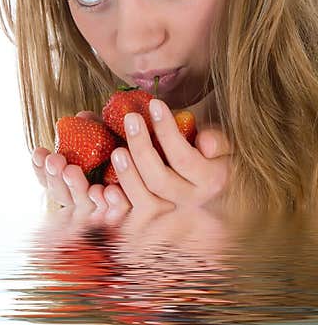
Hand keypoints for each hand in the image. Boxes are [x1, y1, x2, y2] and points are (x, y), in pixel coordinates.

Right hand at [31, 111, 128, 221]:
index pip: (50, 181)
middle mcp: (86, 205)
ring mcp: (105, 216)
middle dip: (55, 178)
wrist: (167, 178)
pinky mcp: (132, 221)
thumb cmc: (135, 158)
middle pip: (63, 196)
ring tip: (71, 170)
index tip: (38, 152)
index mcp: (76, 188)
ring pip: (85, 207)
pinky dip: (112, 204)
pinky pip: (119, 216)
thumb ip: (96, 132)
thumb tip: (82, 116)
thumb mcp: (112, 143)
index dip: (40, 170)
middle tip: (55, 161)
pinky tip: (109, 191)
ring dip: (76, 188)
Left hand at [108, 97, 231, 209]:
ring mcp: (170, 213)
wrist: (211, 184)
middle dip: (142, 148)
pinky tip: (102, 186)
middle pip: (159, 180)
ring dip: (127, 175)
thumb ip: (218, 141)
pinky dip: (116, 201)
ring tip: (117, 150)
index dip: (168, 131)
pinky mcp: (151, 219)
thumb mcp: (223, 145)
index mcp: (211, 180)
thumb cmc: (211, 155)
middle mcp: (190, 200)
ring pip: (144, 201)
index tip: (155, 104)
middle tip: (131, 118)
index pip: (184, 158)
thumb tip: (205, 143)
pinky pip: (130, 214)